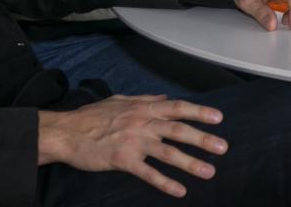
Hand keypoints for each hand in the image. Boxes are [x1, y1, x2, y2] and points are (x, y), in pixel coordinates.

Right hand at [38, 95, 226, 198]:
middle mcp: (144, 123)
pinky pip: (148, 174)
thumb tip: (165, 99)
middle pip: (179, 130)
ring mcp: (135, 143)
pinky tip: (180, 191)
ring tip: (209, 171)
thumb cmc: (94, 115)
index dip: (200, 112)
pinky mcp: (123, 161)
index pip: (179, 108)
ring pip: (168, 153)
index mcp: (146, 108)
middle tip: (223, 147)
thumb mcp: (122, 100)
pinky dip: (165, 183)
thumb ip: (146, 99)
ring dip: (190, 163)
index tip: (218, 118)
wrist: (67, 132)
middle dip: (203, 139)